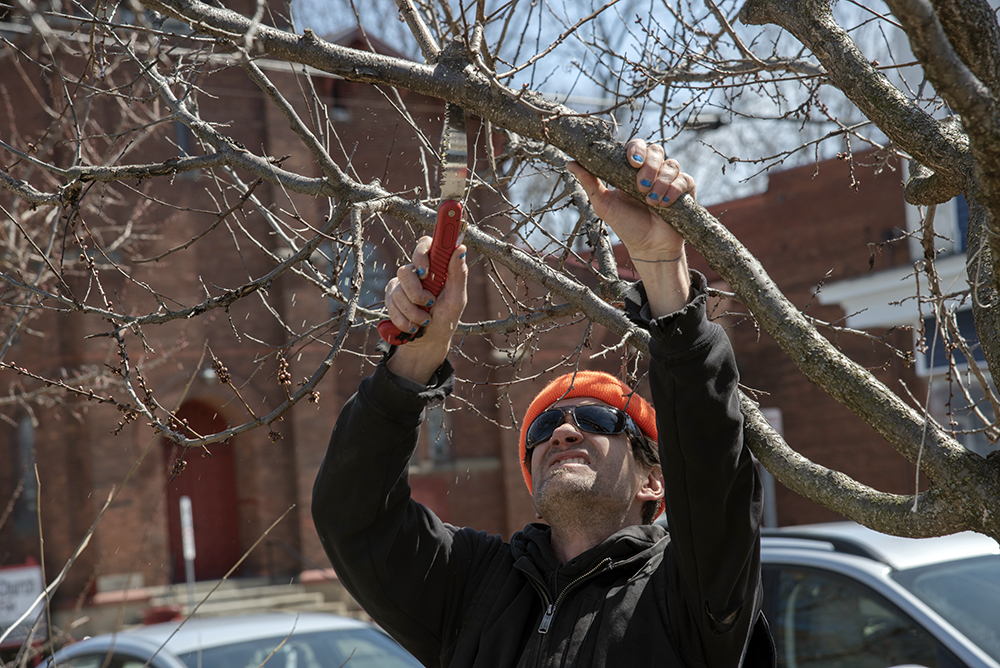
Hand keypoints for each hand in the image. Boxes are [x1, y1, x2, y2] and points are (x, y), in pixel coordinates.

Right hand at [384, 236, 467, 383]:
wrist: (428, 342)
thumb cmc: (446, 319)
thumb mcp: (457, 299)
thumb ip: (458, 274)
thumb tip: (461, 248)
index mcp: (435, 267)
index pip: (425, 243)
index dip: (421, 252)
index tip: (425, 271)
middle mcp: (417, 272)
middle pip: (406, 270)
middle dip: (416, 292)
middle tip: (429, 302)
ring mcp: (402, 284)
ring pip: (398, 290)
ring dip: (413, 311)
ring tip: (425, 320)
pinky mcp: (390, 298)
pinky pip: (391, 304)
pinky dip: (404, 319)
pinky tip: (413, 325)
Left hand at [567, 139, 694, 260]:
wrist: (649, 248)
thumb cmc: (626, 226)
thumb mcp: (604, 204)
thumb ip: (590, 182)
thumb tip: (570, 163)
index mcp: (631, 171)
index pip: (636, 147)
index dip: (635, 149)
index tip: (632, 162)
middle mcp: (652, 171)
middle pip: (655, 150)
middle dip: (649, 165)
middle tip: (640, 186)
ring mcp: (669, 180)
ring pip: (670, 165)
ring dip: (660, 182)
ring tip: (651, 202)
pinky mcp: (685, 191)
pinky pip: (684, 179)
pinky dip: (674, 190)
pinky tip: (664, 204)